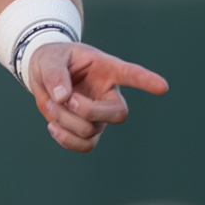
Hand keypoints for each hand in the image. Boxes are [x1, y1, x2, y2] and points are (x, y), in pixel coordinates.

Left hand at [28, 42, 167, 151]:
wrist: (42, 75)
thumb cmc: (52, 60)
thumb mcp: (50, 58)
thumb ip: (55, 74)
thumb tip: (63, 98)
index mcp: (106, 69)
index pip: (131, 74)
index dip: (146, 81)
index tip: (162, 87)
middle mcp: (108, 94)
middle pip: (118, 113)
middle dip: (88, 111)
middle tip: (66, 99)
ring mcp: (100, 115)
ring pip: (92, 131)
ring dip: (65, 121)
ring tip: (51, 104)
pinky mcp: (87, 130)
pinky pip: (85, 146)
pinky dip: (65, 140)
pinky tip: (53, 125)